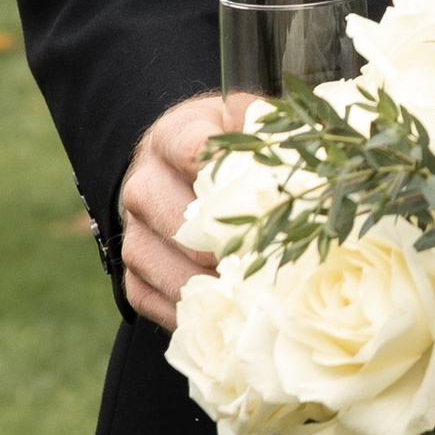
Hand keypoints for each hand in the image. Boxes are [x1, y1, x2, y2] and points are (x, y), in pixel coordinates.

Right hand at [118, 91, 246, 328]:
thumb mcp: (243, 120)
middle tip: (259, 256)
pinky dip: (186, 312)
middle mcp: (143, 183)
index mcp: (172, 136)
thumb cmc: (226, 148)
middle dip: (217, 241)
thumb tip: (302, 140)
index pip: (189, 148)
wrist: (181, 172)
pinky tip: (222, 314)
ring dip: (203, 282)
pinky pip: (150, 299)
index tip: (253, 190)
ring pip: (157, 261)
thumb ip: (266, 124)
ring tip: (248, 292)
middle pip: (172, 214)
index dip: (221, 171)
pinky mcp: (131, 273)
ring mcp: (133, 231)